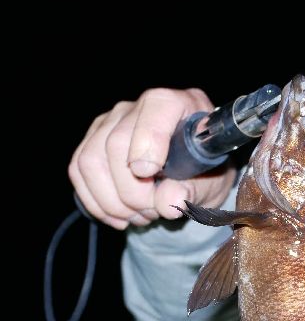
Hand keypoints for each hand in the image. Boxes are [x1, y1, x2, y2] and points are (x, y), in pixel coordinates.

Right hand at [69, 88, 237, 229]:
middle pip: (116, 144)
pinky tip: (121, 216)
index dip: (148, 144)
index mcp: (177, 104)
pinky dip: (97, 202)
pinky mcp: (92, 140)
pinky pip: (78, 171)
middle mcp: (139, 106)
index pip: (155, 110)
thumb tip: (168, 203)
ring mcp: (110, 121)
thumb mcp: (209, 184)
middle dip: (133, 191)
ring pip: (91, 160)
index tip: (150, 174)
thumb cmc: (203, 172)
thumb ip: (192, 192)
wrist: (192, 174)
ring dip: (113, 201)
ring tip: (142, 215)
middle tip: (155, 212)